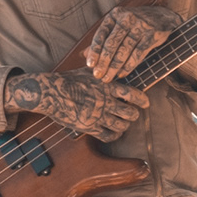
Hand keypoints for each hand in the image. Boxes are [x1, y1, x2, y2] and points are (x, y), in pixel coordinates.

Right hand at [9, 68, 145, 140]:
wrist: (50, 92)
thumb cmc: (67, 79)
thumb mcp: (87, 70)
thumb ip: (102, 70)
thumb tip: (109, 60)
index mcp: (106, 86)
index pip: (132, 94)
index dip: (142, 100)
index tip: (145, 103)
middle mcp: (104, 102)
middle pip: (130, 113)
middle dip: (134, 115)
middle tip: (133, 114)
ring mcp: (97, 116)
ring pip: (121, 126)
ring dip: (125, 125)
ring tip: (123, 123)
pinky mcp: (89, 127)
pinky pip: (109, 136)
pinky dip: (115, 135)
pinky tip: (114, 132)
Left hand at [79, 1, 184, 84]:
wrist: (163, 16)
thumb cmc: (136, 24)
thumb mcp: (118, 26)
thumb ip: (103, 39)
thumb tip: (84, 55)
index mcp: (115, 15)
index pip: (101, 34)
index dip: (94, 51)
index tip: (90, 65)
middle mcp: (127, 18)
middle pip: (112, 43)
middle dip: (104, 62)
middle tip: (98, 76)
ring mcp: (141, 26)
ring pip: (124, 50)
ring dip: (115, 66)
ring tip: (109, 78)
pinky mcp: (153, 34)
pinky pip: (138, 53)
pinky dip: (129, 65)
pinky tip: (123, 73)